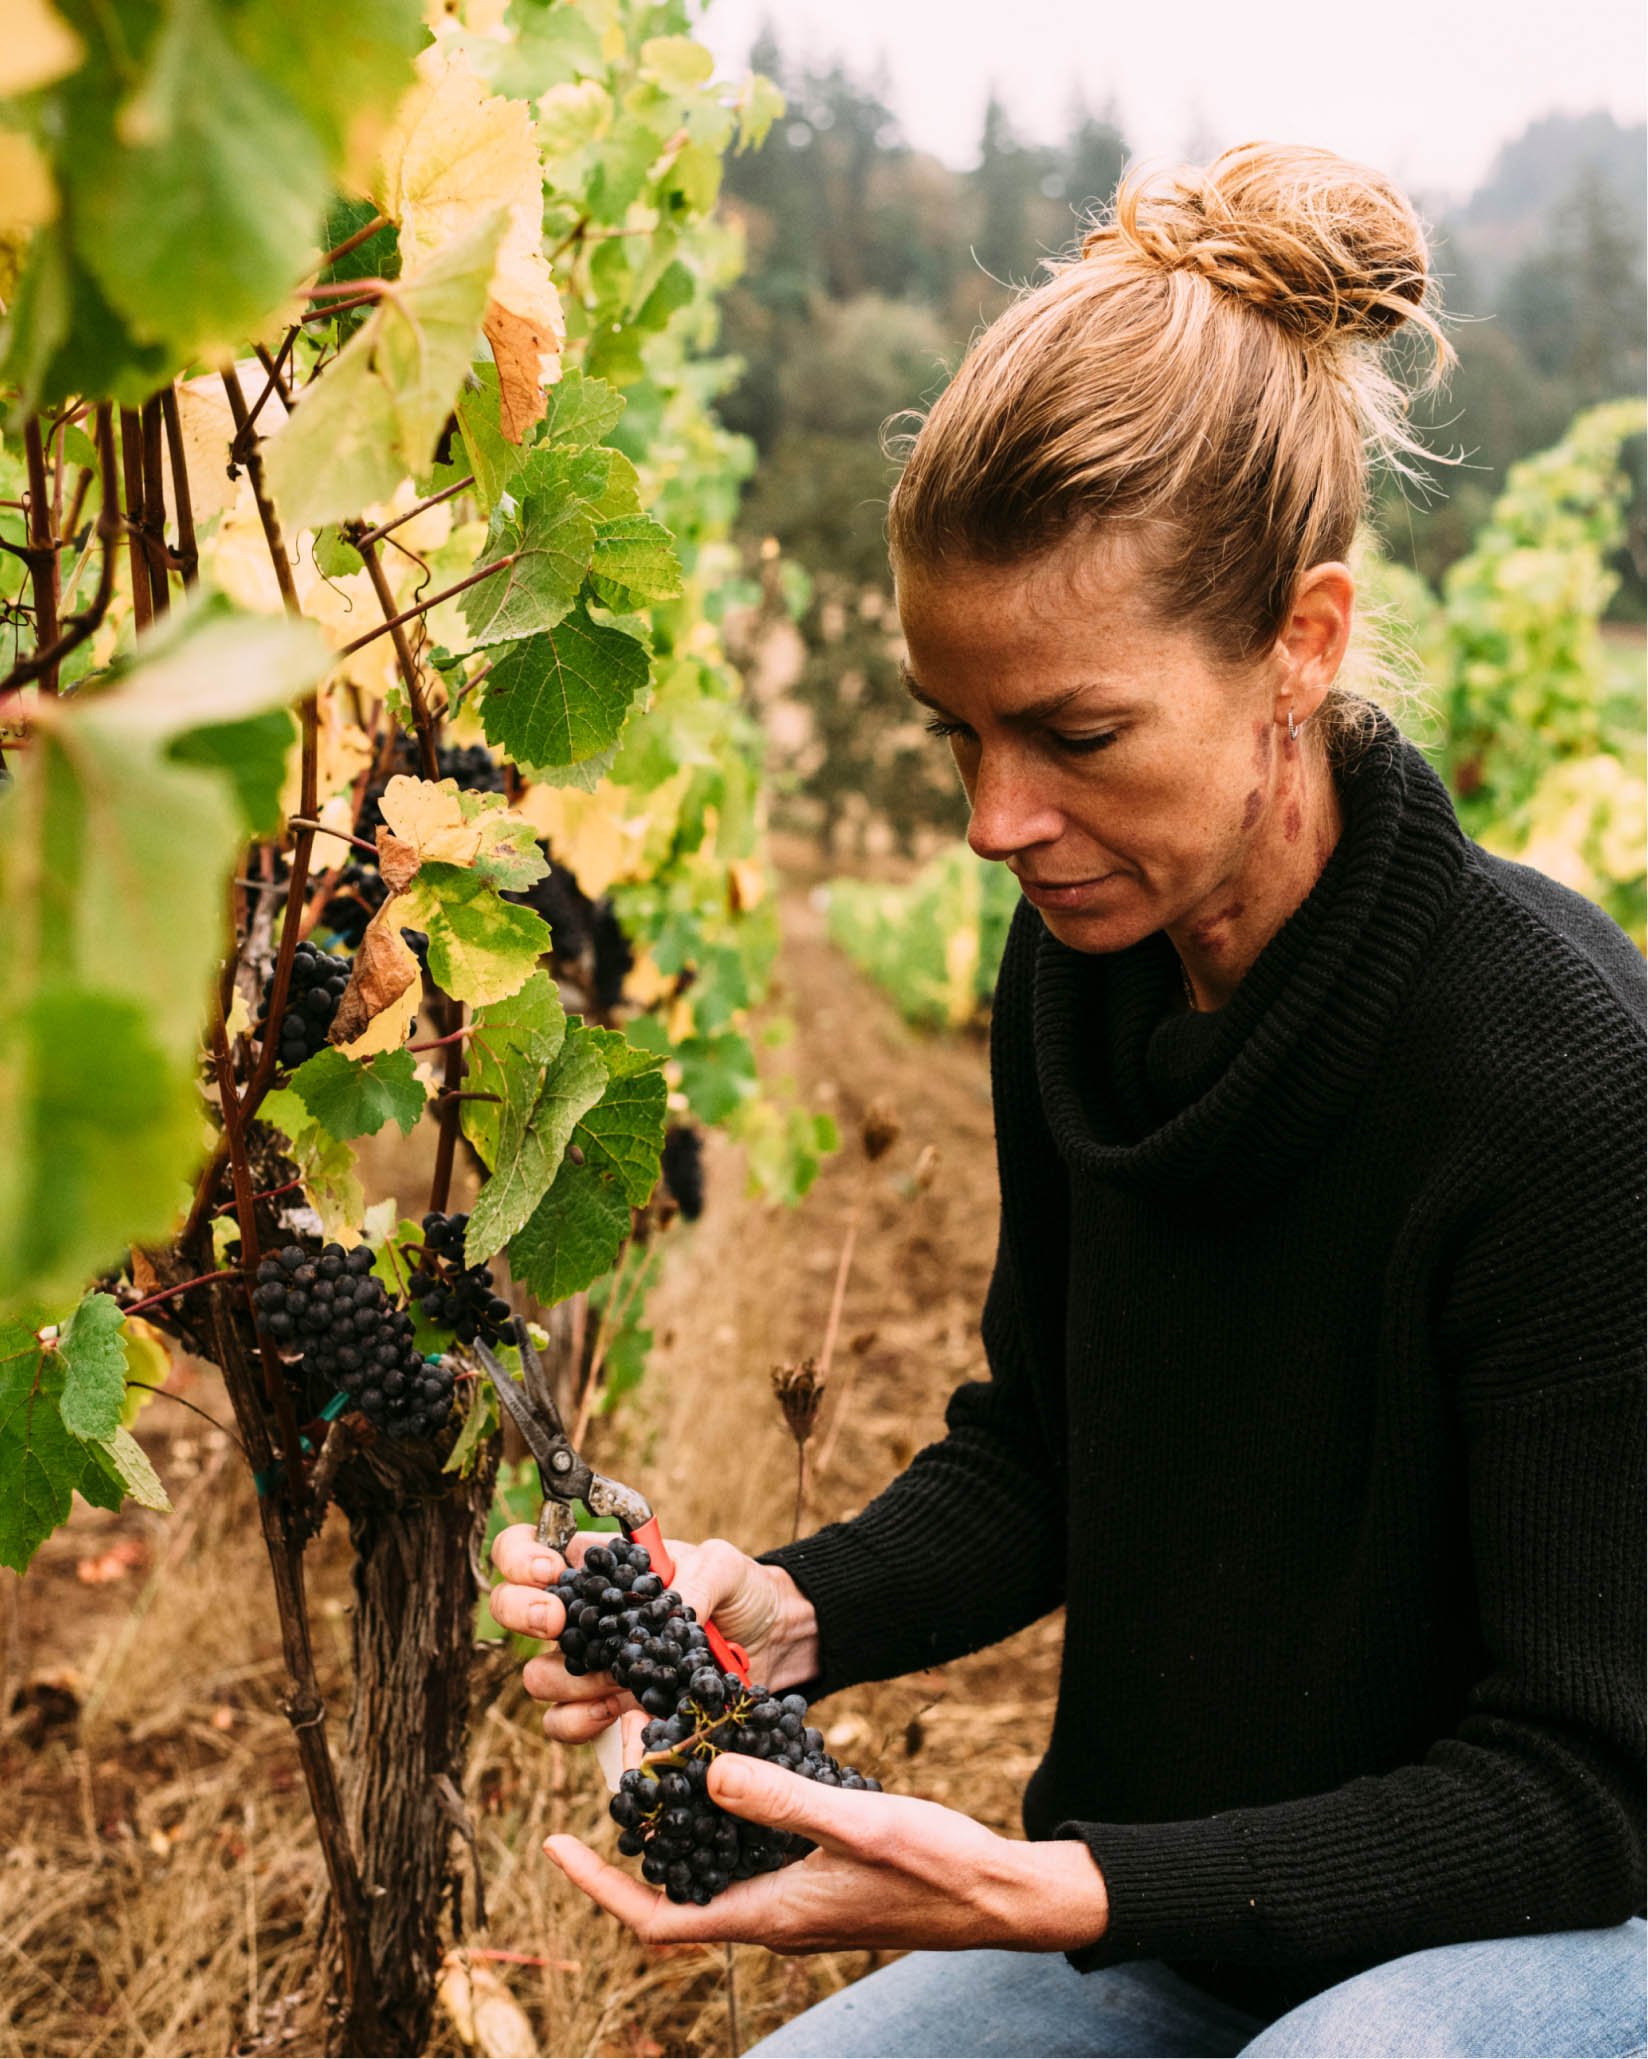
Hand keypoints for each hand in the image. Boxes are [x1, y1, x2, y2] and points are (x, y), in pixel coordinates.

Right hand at [488, 1526, 818, 1745]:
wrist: (771, 1644)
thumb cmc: (741, 1591)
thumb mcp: (726, 1566)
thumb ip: (698, 1576)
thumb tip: (672, 1611)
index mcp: (600, 1565)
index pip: (531, 1547)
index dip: (521, 1556)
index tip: (549, 1571)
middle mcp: (584, 1614)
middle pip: (511, 1608)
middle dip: (523, 1612)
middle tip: (558, 1622)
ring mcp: (592, 1664)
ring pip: (537, 1674)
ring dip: (567, 1677)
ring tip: (616, 1675)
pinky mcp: (607, 1710)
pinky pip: (566, 1724)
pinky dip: (584, 1721)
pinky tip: (620, 1710)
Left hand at [544, 1756, 1110, 1953]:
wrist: (1000, 1896)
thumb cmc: (935, 1868)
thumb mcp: (856, 1822)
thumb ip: (781, 1800)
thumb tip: (704, 1776)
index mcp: (769, 1916)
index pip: (657, 1920)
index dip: (600, 1887)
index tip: (554, 1843)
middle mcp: (773, 1916)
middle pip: (678, 1892)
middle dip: (635, 1844)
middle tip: (608, 1778)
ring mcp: (798, 1900)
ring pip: (718, 1868)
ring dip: (682, 1825)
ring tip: (655, 1763)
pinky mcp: (822, 1879)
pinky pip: (757, 1851)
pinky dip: (731, 1813)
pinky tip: (736, 1766)